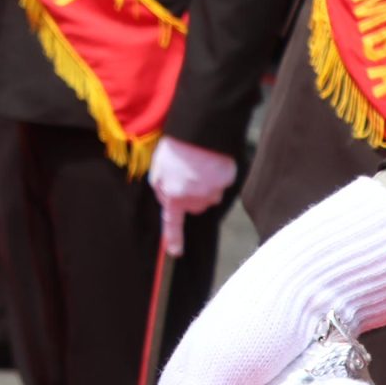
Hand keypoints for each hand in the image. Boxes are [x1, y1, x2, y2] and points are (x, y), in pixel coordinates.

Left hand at [148, 136, 236, 257]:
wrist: (200, 132)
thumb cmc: (174, 149)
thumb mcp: (157, 170)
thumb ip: (161, 190)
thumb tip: (169, 201)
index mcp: (175, 196)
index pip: (172, 222)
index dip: (173, 237)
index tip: (175, 252)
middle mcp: (196, 199)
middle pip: (191, 206)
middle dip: (185, 195)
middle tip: (181, 173)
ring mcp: (215, 192)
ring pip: (206, 197)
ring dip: (200, 187)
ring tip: (195, 166)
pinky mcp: (228, 182)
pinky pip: (219, 185)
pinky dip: (213, 178)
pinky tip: (208, 164)